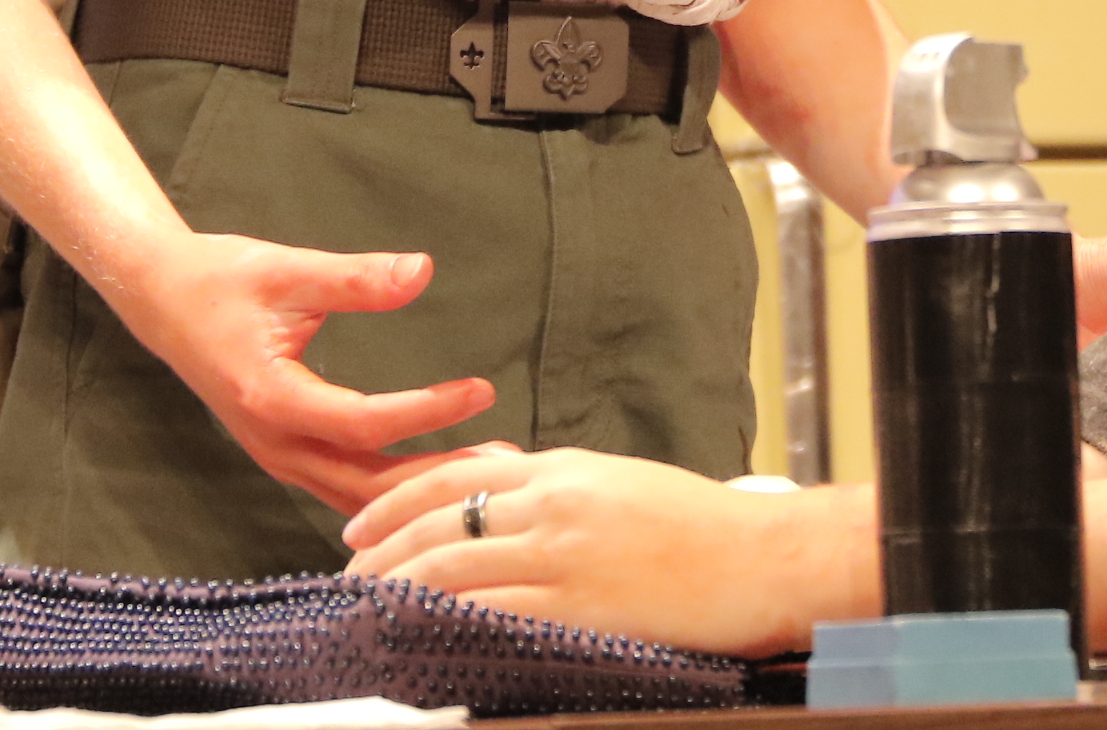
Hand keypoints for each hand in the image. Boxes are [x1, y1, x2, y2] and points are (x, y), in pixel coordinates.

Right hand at [101, 231, 498, 514]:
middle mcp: (275, 443)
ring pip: (355, 496)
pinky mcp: (284, 453)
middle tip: (505, 468)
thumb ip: (355, 277)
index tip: (481, 391)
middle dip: (437, 479)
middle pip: (366, 483)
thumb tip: (421, 271)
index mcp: (272, 400)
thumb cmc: (223, 281)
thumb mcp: (289, 270)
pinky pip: (341, 490)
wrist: (163, 301)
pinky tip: (433, 486)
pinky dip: (390, 492)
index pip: (364, 424)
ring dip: (419, 492)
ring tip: (484, 479)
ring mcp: (277, 456)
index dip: (426, 412)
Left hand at [343, 446, 875, 656]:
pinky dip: (444, 624)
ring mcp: (565, 556)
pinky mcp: (580, 607)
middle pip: (440, 524)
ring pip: (453, 570)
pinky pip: (492, 614)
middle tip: (345, 580)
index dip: (393, 501)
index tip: (357, 527)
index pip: (454, 475)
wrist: (761, 560)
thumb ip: (556, 483)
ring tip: (364, 612)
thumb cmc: (699, 527)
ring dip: (396, 592)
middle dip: (380, 554)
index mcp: (565, 469)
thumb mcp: (619, 482)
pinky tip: (414, 637)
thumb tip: (496, 485)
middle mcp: (556, 504)